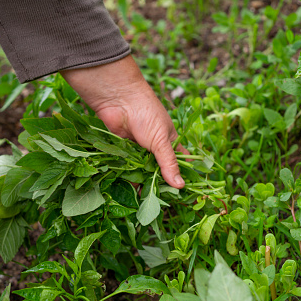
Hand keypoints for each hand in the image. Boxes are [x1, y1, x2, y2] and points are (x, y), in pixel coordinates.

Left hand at [60, 55, 185, 188]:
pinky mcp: (123, 149)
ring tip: (144, 199)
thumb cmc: (146, 114)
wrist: (118, 99)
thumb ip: (169, 164)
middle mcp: (155, 146)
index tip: (181, 193)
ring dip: (143, 181)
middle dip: (159, 183)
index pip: (179, 162)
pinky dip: (128, 175)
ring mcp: (138, 148)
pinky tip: (130, 188)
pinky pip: (127, 166)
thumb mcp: (161, 140)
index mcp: (170, 141)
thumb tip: (181, 186)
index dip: (181, 175)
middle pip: (159, 170)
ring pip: (142, 170)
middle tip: (160, 200)